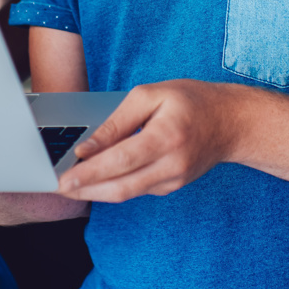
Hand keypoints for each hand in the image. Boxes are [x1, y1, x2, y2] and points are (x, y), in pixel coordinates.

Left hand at [58, 79, 249, 203]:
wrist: (231, 123)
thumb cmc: (191, 102)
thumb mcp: (152, 95)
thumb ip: (117, 122)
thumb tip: (87, 148)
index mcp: (166, 137)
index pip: (120, 161)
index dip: (89, 172)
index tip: (63, 178)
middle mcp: (172, 164)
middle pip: (120, 186)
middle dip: (85, 190)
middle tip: (57, 188)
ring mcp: (173, 180)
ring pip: (126, 193)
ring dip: (95, 192)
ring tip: (69, 186)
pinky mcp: (172, 187)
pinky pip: (137, 189)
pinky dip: (114, 187)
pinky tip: (96, 180)